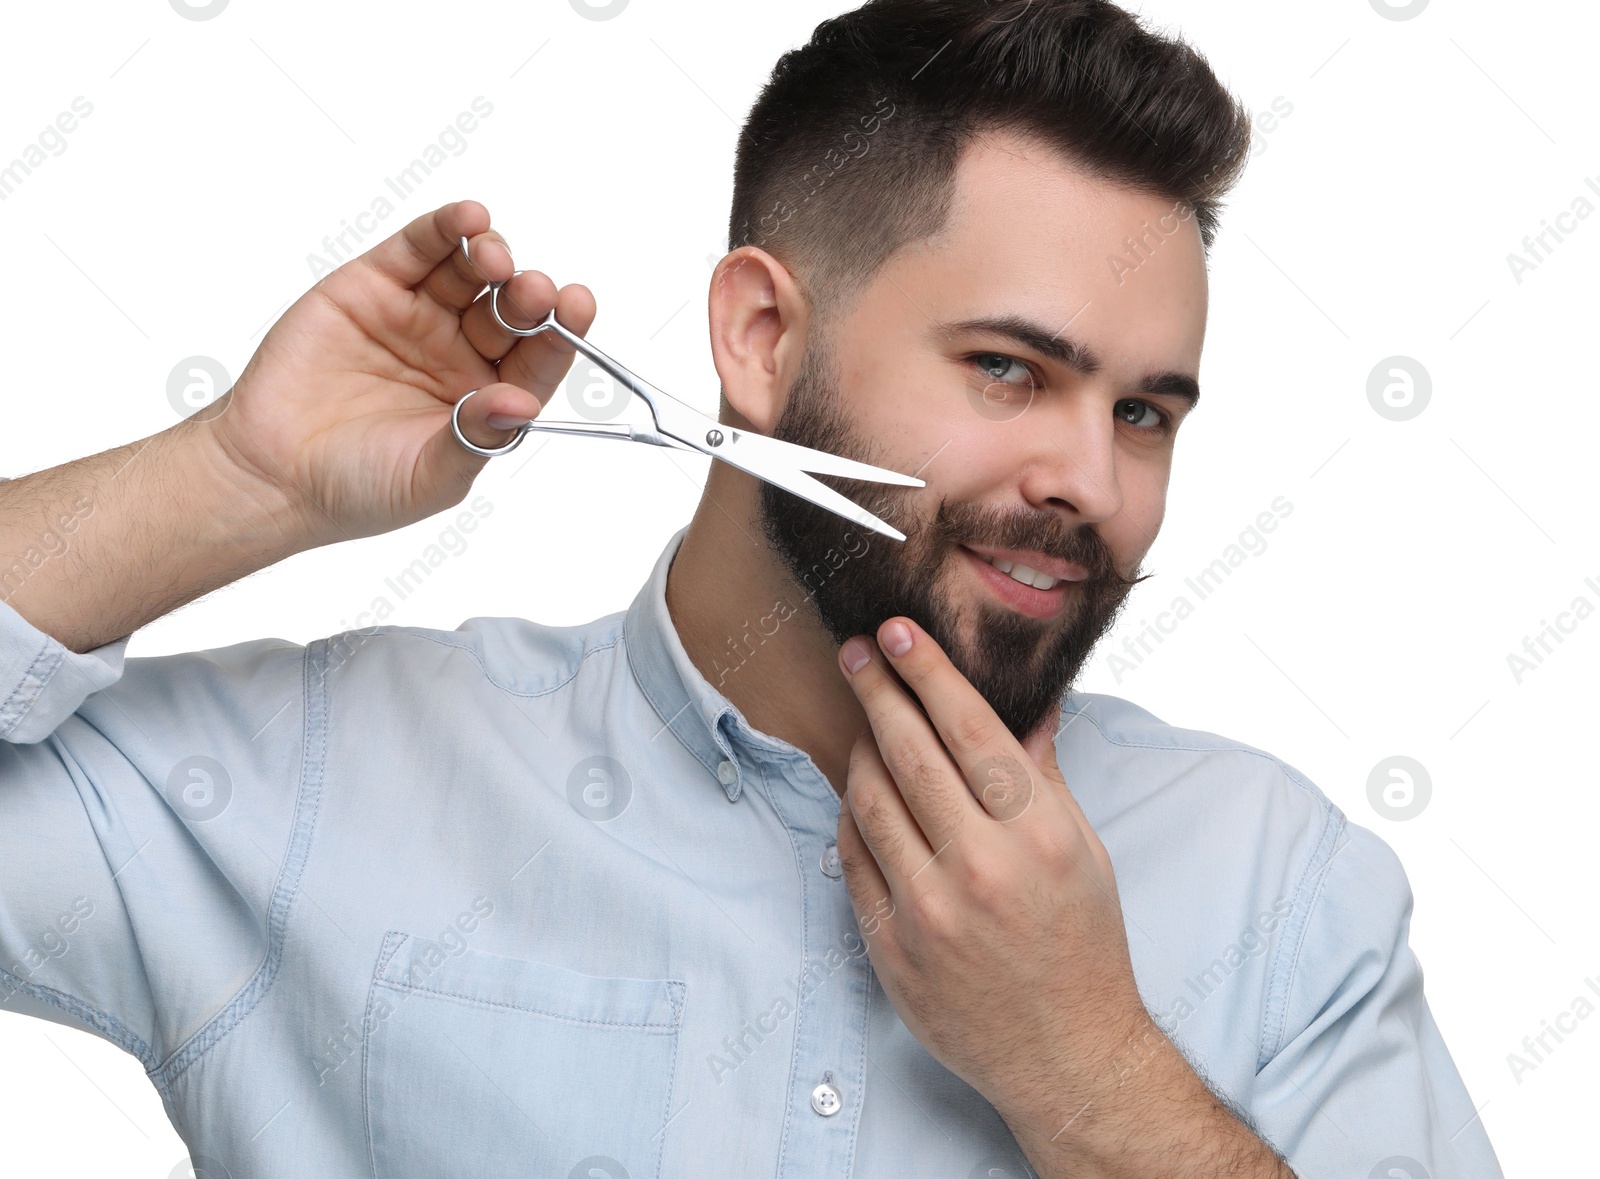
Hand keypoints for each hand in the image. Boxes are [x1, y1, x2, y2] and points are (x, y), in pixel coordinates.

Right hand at [201, 199, 595, 547]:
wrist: (271, 474)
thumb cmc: (357, 487)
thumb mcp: (430, 476)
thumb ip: (475, 437)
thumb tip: (523, 407)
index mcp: (487, 401)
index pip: (537, 361)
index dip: (561, 333)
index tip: (578, 305)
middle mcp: (460, 355)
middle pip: (511, 313)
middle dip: (527, 297)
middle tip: (535, 289)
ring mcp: (418, 317)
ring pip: (469, 273)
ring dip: (491, 255)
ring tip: (494, 258)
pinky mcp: (373, 286)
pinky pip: (418, 249)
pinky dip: (444, 229)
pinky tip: (468, 218)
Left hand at [835, 617, 1293, 1177]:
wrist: (1066, 1056)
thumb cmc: (1083, 947)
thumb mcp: (1084, 853)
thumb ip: (1044, 776)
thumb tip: (1028, 704)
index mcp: (1038, 836)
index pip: (970, 730)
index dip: (927, 671)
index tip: (897, 631)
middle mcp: (980, 868)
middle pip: (908, 754)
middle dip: (876, 690)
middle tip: (855, 652)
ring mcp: (928, 912)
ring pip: (869, 801)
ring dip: (860, 751)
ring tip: (862, 724)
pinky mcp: (890, 948)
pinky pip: (853, 860)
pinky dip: (852, 818)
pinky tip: (861, 795)